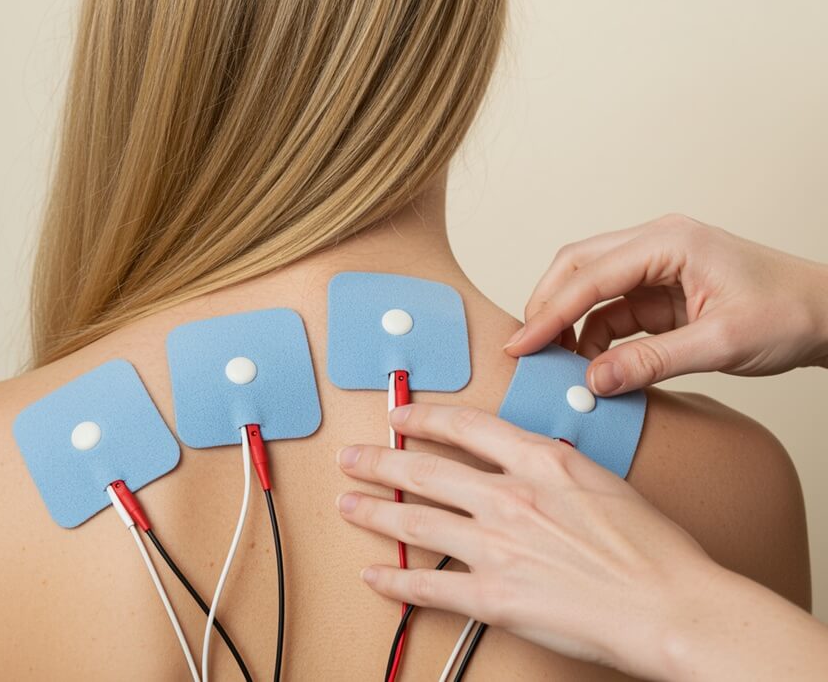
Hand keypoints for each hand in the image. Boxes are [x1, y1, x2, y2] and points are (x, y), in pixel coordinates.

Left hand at [335, 402, 722, 678]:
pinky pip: (427, 585)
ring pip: (415, 521)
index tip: (399, 416)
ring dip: (374, 511)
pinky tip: (375, 575)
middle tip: (352, 458)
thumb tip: (529, 461)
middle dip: (379, 462)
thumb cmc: (654, 549)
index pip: (465, 427)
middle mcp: (511, 497)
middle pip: (426, 470)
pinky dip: (394, 581)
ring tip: (349, 504)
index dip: (423, 418)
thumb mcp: (602, 481)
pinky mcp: (493, 595)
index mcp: (541, 461)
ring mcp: (497, 546)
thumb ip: (555, 467)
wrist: (672, 605)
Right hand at [504, 214, 827, 394]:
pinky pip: (611, 310)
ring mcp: (655, 267)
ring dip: (568, 323)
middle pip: (577, 267)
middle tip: (526, 350)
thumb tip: (593, 381)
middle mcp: (655, 245)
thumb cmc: (790, 314)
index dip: (550, 312)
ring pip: (588, 287)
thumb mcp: (722, 343)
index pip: (590, 275)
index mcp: (670, 242)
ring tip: (555, 363)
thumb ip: (653, 362)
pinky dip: (593, 336)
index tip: (521, 345)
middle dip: (547, 307)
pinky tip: (588, 363)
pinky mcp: (658, 292)